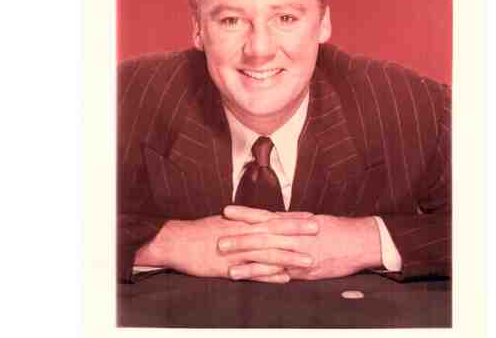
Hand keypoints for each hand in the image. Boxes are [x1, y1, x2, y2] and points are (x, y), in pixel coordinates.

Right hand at [134, 210, 318, 282]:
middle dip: (298, 231)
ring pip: (268, 253)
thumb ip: (245, 223)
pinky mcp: (230, 267)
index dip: (293, 217)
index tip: (311, 215)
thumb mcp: (225, 222)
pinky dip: (269, 276)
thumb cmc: (200, 232)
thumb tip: (262, 221)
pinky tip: (284, 279)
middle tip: (318, 229)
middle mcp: (243, 233)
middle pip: (275, 231)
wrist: (177, 241)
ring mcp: (238, 251)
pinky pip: (253, 272)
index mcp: (243, 222)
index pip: (273, 218)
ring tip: (309, 260)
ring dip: (290, 256)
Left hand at [220, 206, 381, 280]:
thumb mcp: (315, 221)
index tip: (227, 212)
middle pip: (262, 235)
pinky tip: (244, 276)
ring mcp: (299, 253)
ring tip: (225, 261)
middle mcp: (295, 236)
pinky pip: (278, 272)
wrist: (362, 241)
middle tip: (217, 239)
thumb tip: (275, 220)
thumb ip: (293, 223)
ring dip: (244, 258)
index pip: (266, 216)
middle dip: (238, 237)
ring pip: (267, 255)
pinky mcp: (305, 270)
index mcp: (296, 222)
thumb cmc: (340, 230)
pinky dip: (260, 274)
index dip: (246, 214)